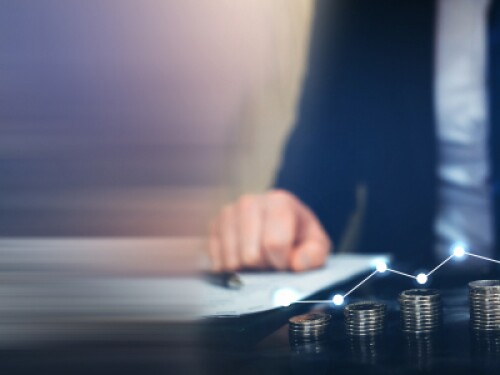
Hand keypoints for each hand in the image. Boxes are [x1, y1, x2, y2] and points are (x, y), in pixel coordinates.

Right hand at [208, 189, 330, 271]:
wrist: (279, 222)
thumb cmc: (298, 235)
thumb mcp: (316, 245)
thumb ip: (313, 255)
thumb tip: (296, 264)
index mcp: (279, 202)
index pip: (274, 244)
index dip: (281, 262)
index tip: (286, 261)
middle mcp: (250, 202)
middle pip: (250, 256)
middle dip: (263, 266)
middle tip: (271, 261)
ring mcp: (229, 213)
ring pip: (232, 260)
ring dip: (247, 269)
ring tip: (258, 259)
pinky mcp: (214, 225)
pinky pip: (216, 260)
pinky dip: (230, 268)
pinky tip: (242, 259)